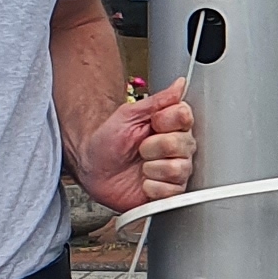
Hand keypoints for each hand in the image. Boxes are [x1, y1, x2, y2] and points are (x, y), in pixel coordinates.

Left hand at [75, 80, 198, 210]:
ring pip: (178, 170)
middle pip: (183, 145)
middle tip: (140, 149)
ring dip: (151, 169)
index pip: (185, 117)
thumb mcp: (128, 114)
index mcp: (172, 126)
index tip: (151, 124)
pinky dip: (151, 188)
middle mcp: (179, 148)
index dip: (164, 122)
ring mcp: (176, 172)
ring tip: (140, 167)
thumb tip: (180, 84)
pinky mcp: (169, 193)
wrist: (92, 169)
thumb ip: (158, 100)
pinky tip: (143, 183)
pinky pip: (171, 192)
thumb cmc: (107, 141)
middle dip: (153, 147)